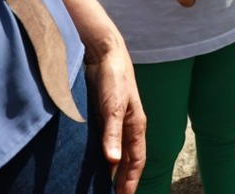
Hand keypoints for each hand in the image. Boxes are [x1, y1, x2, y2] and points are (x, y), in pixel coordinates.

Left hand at [83, 39, 145, 192]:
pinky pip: (108, 142)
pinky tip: (97, 162)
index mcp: (136, 126)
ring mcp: (118, 121)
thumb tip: (111, 161)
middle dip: (124, 179)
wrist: (106, 53)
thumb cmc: (114, 78)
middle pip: (129, 159)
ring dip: (115, 169)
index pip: (136, 160)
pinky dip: (105, 155)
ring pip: (119, 152)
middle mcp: (129, 126)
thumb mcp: (112, 107)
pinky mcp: (106, 115)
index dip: (131, 180)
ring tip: (106, 185)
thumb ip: (112, 133)